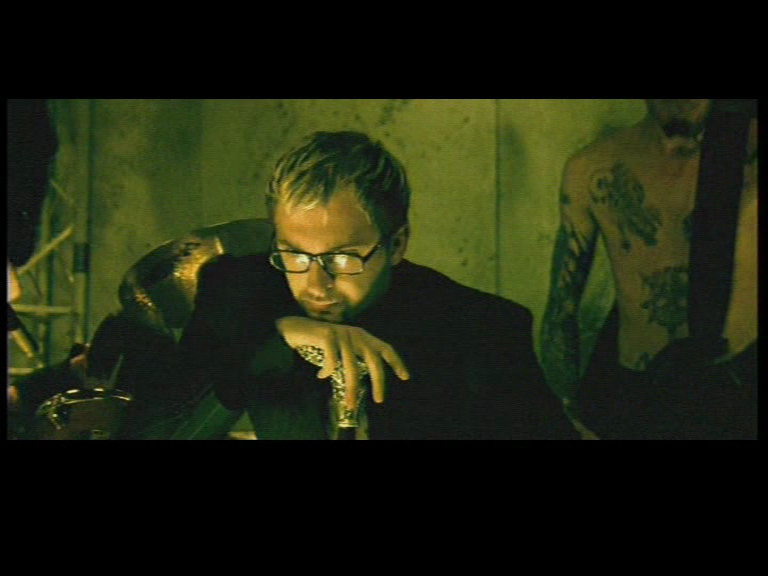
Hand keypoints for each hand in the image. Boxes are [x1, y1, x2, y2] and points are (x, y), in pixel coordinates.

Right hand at [275, 316, 409, 408]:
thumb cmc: (319, 342)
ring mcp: (341, 334)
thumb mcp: (343, 348)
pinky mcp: (327, 335)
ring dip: (351, 388)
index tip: (405, 377)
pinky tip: (322, 376)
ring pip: (351, 367)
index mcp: (363, 336)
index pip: (386, 348)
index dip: (396, 362)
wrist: (295, 328)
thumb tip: (364, 381)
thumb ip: (354, 358)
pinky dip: (328, 371)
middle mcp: (355, 334)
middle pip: (373, 360)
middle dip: (378, 382)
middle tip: (379, 400)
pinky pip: (332, 361)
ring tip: (349, 403)